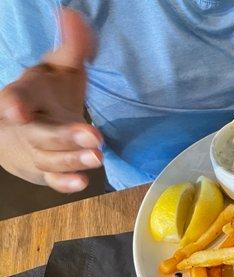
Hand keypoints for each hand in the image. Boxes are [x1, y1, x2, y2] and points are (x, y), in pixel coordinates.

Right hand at [0, 8, 102, 192]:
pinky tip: (83, 182)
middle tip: (92, 136)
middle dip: (65, 136)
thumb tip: (73, 15)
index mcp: (26, 96)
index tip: (15, 109)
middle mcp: (28, 126)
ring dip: (72, 160)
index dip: (16, 103)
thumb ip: (71, 46)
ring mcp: (36, 151)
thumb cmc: (47, 93)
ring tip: (97, 158)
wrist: (29, 125)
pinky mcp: (46, 171)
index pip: (19, 97)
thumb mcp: (57, 66)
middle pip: (42, 133)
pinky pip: (53, 179)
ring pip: (51, 158)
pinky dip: (65, 183)